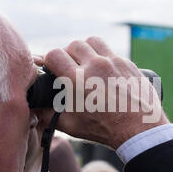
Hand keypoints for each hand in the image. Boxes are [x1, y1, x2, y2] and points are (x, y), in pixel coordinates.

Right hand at [36, 37, 168, 148]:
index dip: (49, 60)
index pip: (54, 54)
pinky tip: (104, 70)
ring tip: (86, 63)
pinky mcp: (127, 63)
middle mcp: (96, 66)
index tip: (51, 67)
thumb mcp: (71, 125)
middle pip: (73, 45)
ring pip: (92, 42)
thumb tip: (33, 108)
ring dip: (86, 49)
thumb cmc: (104, 130)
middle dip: (67, 54)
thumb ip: (48, 114)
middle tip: (69, 67)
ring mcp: (114, 62)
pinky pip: (110, 51)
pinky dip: (103, 57)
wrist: (138, 130)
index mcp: (78, 80)